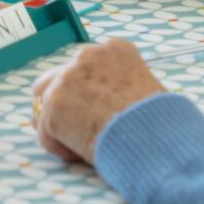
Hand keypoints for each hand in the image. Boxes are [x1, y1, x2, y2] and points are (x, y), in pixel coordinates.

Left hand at [30, 40, 166, 165]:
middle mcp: (87, 56)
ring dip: (59, 126)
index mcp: (114, 49)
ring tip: (80, 144)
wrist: (153, 138)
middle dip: (64, 106)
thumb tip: (106, 103)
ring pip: (45, 106)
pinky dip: (60, 147)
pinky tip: (81, 154)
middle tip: (78, 129)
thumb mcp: (145, 89)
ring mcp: (66, 79)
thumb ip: (120, 86)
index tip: (97, 112)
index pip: (84, 67)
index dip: (86, 93)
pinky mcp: (54, 105)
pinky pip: (47, 133)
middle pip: (55, 80)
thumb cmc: (158, 123)